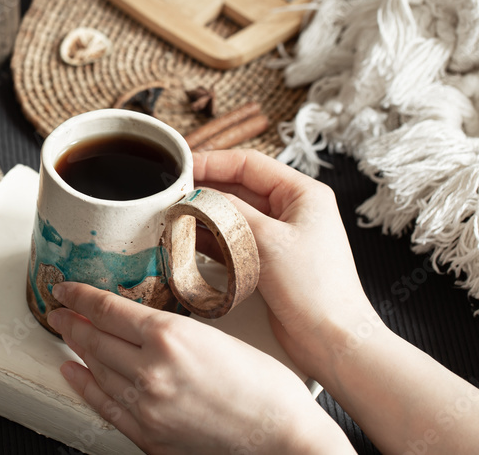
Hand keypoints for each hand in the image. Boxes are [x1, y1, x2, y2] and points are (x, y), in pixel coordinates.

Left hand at [48, 282, 351, 454]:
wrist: (286, 440)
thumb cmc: (267, 389)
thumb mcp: (216, 337)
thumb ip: (171, 330)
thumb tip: (138, 323)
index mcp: (169, 337)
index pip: (106, 308)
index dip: (78, 295)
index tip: (64, 288)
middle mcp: (151, 371)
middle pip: (93, 338)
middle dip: (70, 321)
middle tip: (58, 310)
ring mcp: (147, 407)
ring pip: (96, 370)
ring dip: (76, 350)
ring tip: (65, 335)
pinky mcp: (149, 436)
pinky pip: (104, 406)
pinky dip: (83, 386)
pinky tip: (73, 373)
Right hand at [192, 149, 375, 382]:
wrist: (333, 341)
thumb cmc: (314, 288)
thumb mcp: (268, 240)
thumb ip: (230, 212)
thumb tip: (196, 194)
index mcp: (302, 194)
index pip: (248, 164)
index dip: (212, 162)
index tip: (181, 167)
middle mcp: (291, 210)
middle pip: (238, 188)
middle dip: (204, 191)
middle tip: (170, 195)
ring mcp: (278, 237)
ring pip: (231, 216)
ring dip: (203, 216)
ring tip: (173, 217)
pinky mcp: (267, 262)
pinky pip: (232, 241)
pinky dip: (210, 240)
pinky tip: (187, 240)